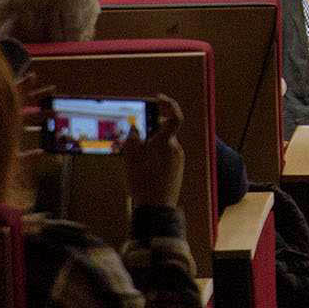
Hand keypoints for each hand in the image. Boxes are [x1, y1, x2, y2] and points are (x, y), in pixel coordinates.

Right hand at [122, 95, 183, 209]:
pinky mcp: (176, 169)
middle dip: (149, 129)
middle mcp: (175, 149)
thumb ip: (133, 139)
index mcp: (166, 143)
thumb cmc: (143, 183)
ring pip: (162, 144)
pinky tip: (141, 166)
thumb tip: (135, 127)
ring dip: (149, 144)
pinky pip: (164, 155)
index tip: (157, 98)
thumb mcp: (131, 159)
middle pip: (163, 131)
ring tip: (133, 156)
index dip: (168, 104)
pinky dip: (153, 155)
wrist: (156, 208)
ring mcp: (177, 159)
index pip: (174, 117)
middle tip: (132, 133)